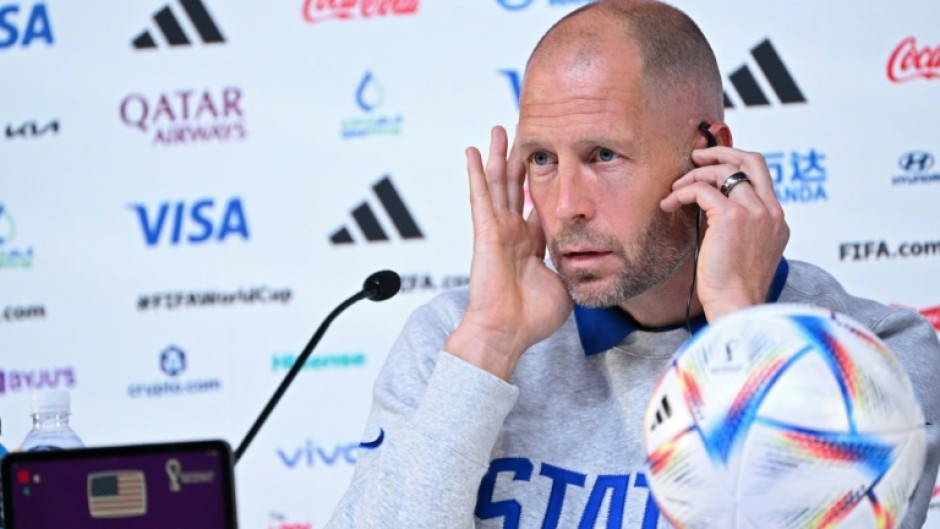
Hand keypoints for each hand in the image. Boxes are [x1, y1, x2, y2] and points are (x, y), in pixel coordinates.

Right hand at [446, 126, 571, 380]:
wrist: (508, 332)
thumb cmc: (533, 317)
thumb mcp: (565, 284)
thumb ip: (573, 264)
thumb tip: (592, 256)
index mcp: (531, 246)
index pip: (537, 206)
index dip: (542, 184)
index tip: (549, 162)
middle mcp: (513, 234)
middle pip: (515, 188)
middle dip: (519, 160)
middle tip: (522, 134)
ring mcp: (498, 231)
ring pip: (498, 185)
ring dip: (497, 156)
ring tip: (497, 130)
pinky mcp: (485, 232)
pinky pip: (481, 197)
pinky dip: (475, 174)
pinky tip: (470, 152)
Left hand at [660, 146, 788, 321]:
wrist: (737, 306)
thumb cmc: (734, 288)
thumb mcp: (745, 251)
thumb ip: (739, 227)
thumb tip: (709, 207)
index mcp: (777, 219)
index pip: (759, 175)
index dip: (733, 164)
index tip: (710, 168)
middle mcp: (771, 211)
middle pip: (751, 160)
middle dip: (721, 151)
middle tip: (696, 157)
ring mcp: (755, 212)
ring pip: (724, 171)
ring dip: (694, 175)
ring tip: (675, 190)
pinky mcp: (732, 217)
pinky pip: (702, 189)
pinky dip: (682, 192)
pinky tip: (669, 204)